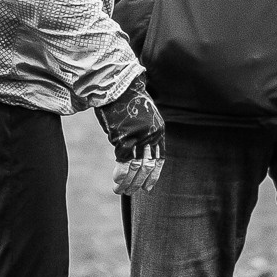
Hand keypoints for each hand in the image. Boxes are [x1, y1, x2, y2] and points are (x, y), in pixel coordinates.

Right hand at [96, 80, 166, 195]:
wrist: (117, 84)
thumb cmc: (126, 98)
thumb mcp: (141, 115)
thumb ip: (141, 132)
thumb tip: (134, 148)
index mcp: (159, 130)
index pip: (159, 159)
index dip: (153, 175)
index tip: (148, 187)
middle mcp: (151, 136)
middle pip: (147, 166)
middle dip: (139, 181)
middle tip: (132, 191)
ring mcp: (138, 138)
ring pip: (135, 167)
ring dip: (128, 182)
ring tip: (121, 191)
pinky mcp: (123, 138)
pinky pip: (123, 163)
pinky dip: (120, 175)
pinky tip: (116, 183)